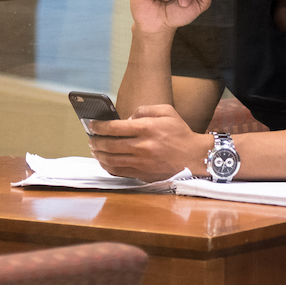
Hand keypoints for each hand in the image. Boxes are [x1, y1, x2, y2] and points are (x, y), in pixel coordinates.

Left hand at [89, 104, 210, 180]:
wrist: (194, 157)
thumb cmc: (180, 133)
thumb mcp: (166, 111)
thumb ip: (144, 110)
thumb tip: (126, 119)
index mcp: (147, 128)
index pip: (114, 127)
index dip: (99, 126)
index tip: (91, 125)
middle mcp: (142, 146)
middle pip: (109, 145)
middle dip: (95, 142)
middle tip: (91, 139)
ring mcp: (142, 163)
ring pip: (111, 160)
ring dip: (98, 155)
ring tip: (94, 150)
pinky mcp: (143, 174)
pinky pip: (119, 172)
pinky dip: (108, 167)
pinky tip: (104, 161)